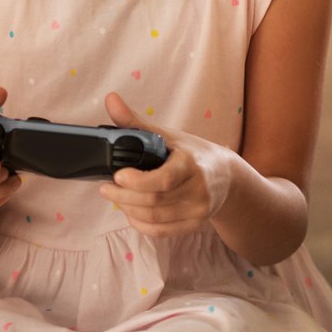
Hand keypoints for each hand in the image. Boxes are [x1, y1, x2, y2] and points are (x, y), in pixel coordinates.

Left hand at [96, 92, 232, 237]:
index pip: (164, 179)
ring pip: (155, 218)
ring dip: (128, 209)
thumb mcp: (168, 135)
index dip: (137, 181)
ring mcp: (197, 211)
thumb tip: (110, 99)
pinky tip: (130, 210)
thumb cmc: (192, 153)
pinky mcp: (193, 224)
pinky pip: (161, 231)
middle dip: (123, 197)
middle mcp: (198, 190)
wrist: (226, 177)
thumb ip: (135, 122)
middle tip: (105, 188)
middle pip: (155, 201)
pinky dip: (140, 223)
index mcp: (191, 164)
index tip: (117, 175)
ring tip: (115, 197)